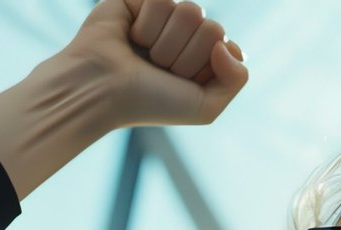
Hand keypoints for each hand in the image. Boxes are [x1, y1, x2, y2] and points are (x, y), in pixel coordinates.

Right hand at [59, 0, 248, 128]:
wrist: (104, 90)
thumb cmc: (151, 102)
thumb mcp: (205, 108)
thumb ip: (236, 79)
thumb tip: (227, 42)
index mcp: (204, 59)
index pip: (229, 46)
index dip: (207, 68)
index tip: (182, 83)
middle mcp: (186, 35)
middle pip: (214, 28)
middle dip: (187, 56)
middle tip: (160, 69)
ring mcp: (165, 16)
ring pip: (191, 11)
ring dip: (167, 42)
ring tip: (145, 55)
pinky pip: (163, 0)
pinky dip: (148, 24)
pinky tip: (131, 35)